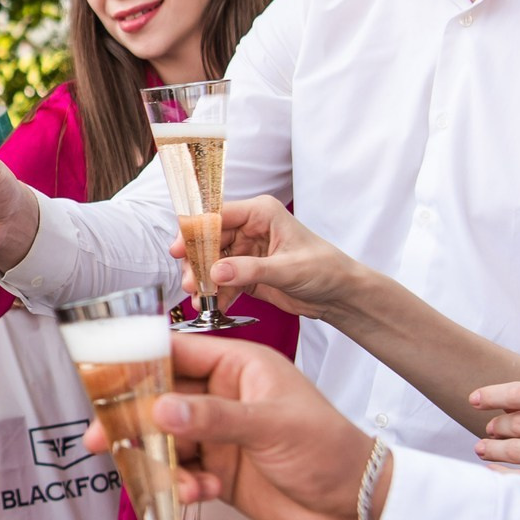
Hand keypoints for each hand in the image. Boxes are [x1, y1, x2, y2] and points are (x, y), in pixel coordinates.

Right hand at [83, 335, 372, 519]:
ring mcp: (220, 435)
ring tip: (161, 476)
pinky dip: (182, 484)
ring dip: (158, 459)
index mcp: (239, 367)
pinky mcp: (219, 471)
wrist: (356, 507)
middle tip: (104, 435)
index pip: (179, 353)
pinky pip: (183, 473)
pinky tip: (199, 492)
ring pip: (168, 440)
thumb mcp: (272, 426)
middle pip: (162, 399)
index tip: (104, 374)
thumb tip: (161, 409)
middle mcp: (224, 397)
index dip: (140, 361)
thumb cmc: (331, 450)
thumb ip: (213, 418)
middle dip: (134, 419)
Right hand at [195, 197, 368, 321]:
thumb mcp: (287, 269)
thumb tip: (215, 272)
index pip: (219, 215)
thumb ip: (249, 270)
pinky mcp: (246, 273)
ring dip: (204, 281)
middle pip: (210, 241)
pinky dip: (216, 294)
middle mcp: (250, 229)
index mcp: (261, 213)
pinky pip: (223, 281)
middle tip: (190, 283)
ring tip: (198, 299)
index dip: (196, 231)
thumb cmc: (325, 269)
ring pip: (213, 263)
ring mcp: (247, 252)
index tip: (180, 250)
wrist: (340, 295)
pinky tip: (212, 307)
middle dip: (198, 262)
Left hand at [469, 379, 519, 486]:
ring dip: (494, 449)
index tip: (474, 398)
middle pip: (518, 422)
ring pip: (518, 451)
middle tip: (486, 428)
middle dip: (495, 425)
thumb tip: (508, 402)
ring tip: (483, 449)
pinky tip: (495, 472)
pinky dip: (506, 476)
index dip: (492, 394)